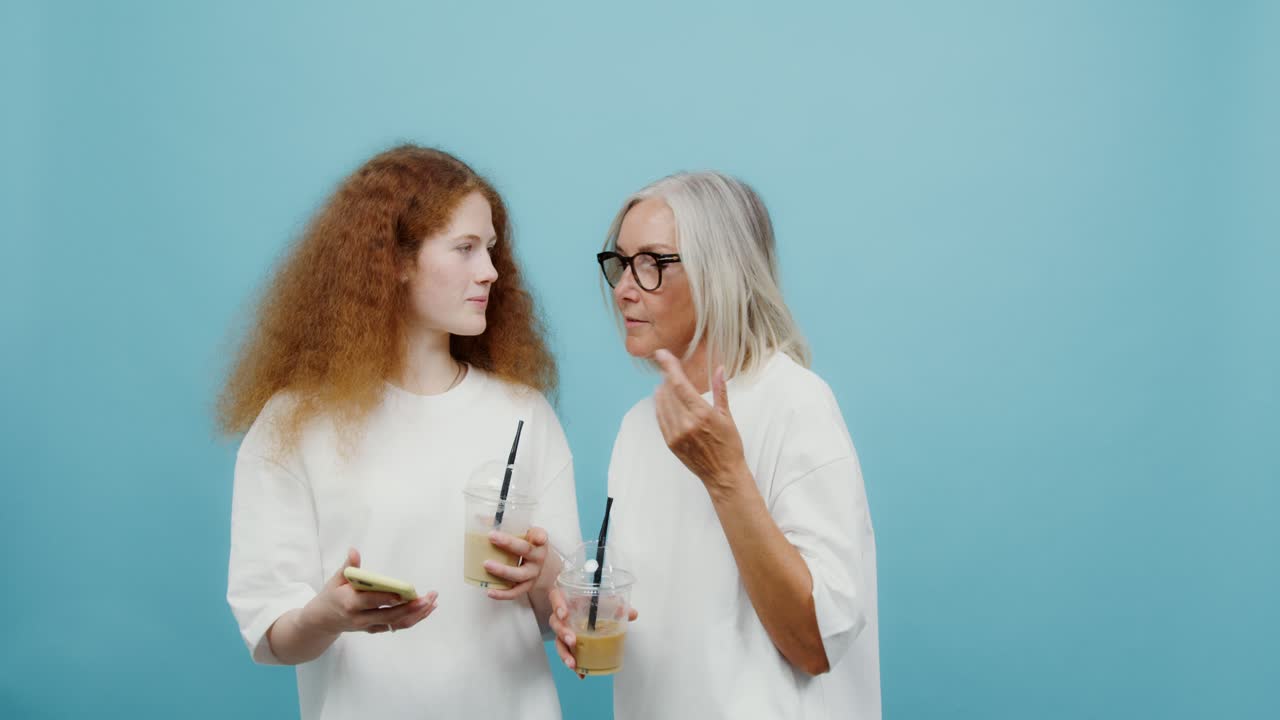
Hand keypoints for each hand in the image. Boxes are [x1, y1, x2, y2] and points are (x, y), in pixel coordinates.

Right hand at [299, 548, 437, 635]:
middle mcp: (360, 618)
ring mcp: (369, 625)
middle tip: (428, 598)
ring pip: (396, 623)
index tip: (405, 592)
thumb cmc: (331, 596)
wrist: (322, 621)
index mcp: (350, 603)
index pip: (372, 601)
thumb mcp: (336, 579)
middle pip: (390, 615)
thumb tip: (354, 550)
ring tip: (432, 603)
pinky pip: (396, 626)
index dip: (389, 597)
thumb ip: (348, 566)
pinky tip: (425, 610)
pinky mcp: (375, 629)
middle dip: (411, 607)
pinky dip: (412, 619)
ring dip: (416, 614)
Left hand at [484, 527, 548, 600]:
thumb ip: (506, 525)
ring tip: (486, 564)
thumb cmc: (529, 546)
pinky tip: (490, 591)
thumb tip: (479, 518)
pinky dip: (502, 594)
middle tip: (491, 537)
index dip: (539, 536)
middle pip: (526, 551)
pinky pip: (515, 592)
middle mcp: (538, 558)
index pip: (541, 536)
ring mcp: (533, 574)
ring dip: (502, 570)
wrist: (544, 567)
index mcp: (539, 542)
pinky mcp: (527, 587)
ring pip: (519, 575)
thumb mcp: (525, 533)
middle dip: (509, 544)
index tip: (538, 537)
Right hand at [548, 587, 638, 677]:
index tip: (564, 614)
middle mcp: (560, 616)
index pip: (556, 599)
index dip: (558, 606)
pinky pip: (567, 653)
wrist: (578, 605)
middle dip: (563, 633)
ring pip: (558, 642)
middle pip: (555, 624)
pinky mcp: (565, 643)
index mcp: (566, 600)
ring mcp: (562, 630)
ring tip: (573, 663)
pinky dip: (574, 664)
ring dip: (565, 653)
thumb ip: (615, 604)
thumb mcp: (600, 598)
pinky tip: (581, 673)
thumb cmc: (586, 600)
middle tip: (572, 640)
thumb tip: (632, 613)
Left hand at [652, 349, 748, 495]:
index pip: (679, 384)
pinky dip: (660, 406)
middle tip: (670, 368)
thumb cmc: (729, 445)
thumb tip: (719, 369)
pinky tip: (663, 399)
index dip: (669, 367)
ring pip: (662, 404)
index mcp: (701, 413)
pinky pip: (660, 419)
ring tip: (667, 383)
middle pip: (668, 391)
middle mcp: (686, 423)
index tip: (662, 354)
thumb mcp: (728, 416)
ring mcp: (676, 434)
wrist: (723, 474)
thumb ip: (720, 390)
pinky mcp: (670, 443)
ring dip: (662, 390)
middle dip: (668, 377)